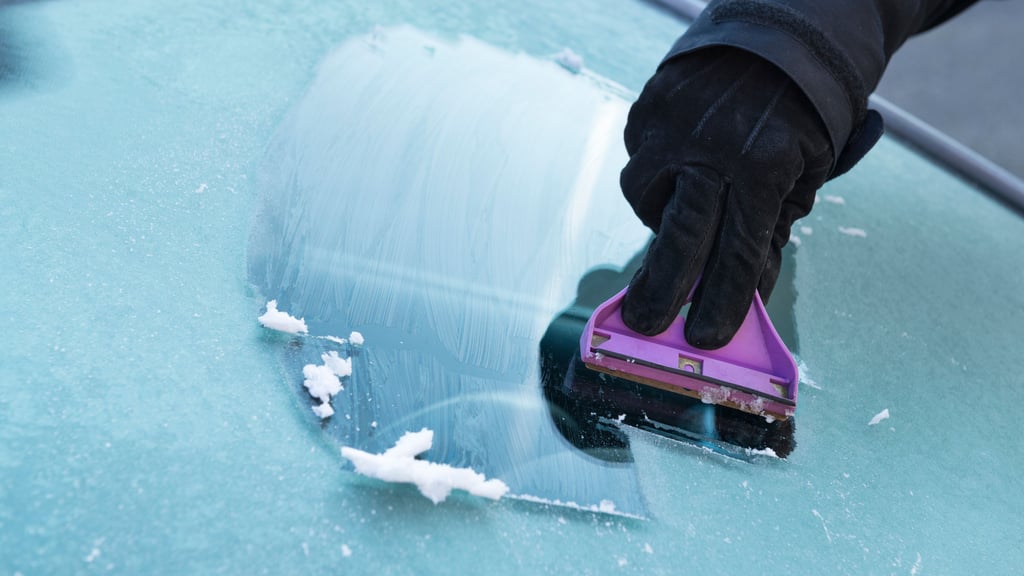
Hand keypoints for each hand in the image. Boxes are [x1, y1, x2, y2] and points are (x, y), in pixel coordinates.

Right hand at [619, 47, 834, 348]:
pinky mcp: (649, 108)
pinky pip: (640, 159)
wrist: (781, 33)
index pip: (736, 251)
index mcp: (762, 165)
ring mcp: (672, 124)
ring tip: (684, 207)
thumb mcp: (807, 172)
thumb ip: (773, 230)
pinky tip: (679, 167)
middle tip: (645, 323)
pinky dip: (657, 176)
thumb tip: (745, 290)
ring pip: (645, 196)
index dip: (722, 301)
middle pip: (679, 234)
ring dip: (660, 216)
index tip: (706, 337)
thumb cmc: (803, 113)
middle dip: (662, 288)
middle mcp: (711, 147)